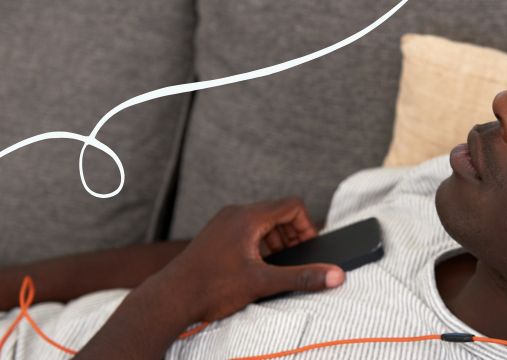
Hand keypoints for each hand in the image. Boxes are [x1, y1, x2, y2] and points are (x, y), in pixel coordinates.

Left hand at [154, 198, 345, 322]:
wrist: (170, 298)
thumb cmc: (212, 288)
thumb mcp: (263, 283)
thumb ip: (302, 277)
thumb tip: (336, 276)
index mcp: (248, 217)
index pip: (293, 205)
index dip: (307, 227)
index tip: (308, 250)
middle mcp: (235, 213)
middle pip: (279, 212)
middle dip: (293, 236)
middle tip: (295, 261)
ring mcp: (224, 222)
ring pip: (263, 222)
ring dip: (277, 241)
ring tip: (276, 267)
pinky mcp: (217, 234)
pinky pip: (248, 230)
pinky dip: (260, 244)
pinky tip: (257, 268)